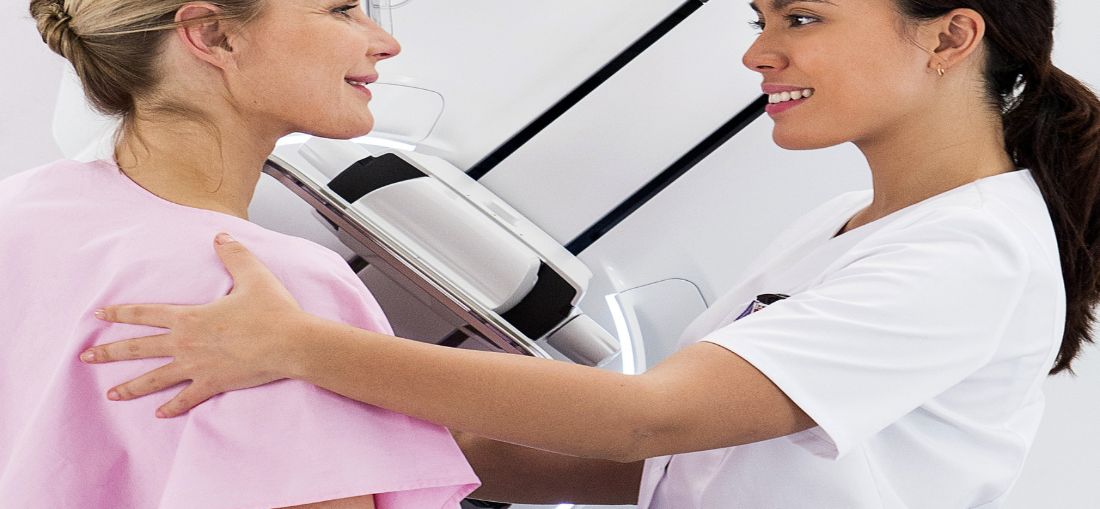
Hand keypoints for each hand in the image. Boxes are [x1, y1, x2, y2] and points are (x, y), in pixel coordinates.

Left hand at [81, 233, 307, 417]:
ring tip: (111, 394)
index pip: (146, 313)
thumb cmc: (274, 311)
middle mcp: (186, 343)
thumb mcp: (253, 275)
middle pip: (139, 348)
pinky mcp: (213, 384)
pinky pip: (186, 399)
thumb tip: (220, 236)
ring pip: (155, 379)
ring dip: (131, 387)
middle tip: (86, 357)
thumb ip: (233, 254)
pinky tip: (159, 413)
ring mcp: (197, 367)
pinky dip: (172, 407)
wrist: (291, 343)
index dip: (120, 313)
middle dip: (109, 353)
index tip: (99, 315)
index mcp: (191, 317)